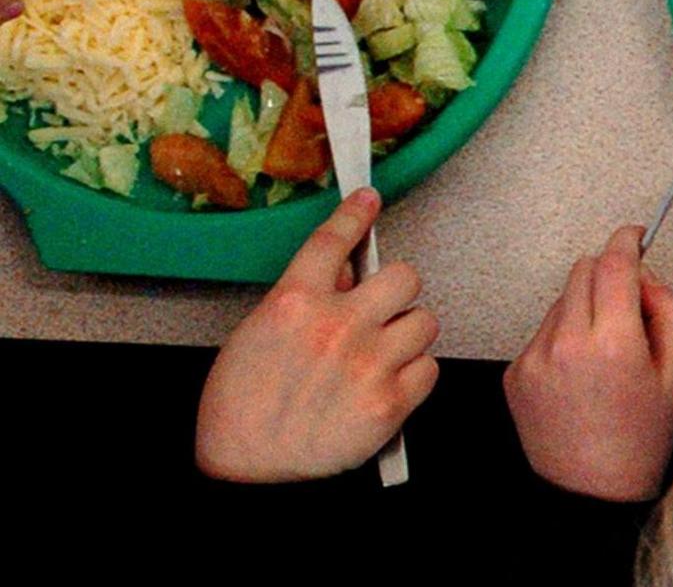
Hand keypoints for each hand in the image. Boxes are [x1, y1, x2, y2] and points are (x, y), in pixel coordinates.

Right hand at [195, 189, 439, 481]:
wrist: (246, 474)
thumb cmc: (240, 408)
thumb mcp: (256, 335)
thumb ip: (305, 297)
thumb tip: (346, 271)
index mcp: (294, 303)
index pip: (334, 240)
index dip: (356, 214)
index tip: (369, 200)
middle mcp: (336, 326)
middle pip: (404, 276)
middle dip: (396, 292)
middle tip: (382, 310)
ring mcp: (367, 363)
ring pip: (424, 321)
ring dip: (408, 335)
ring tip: (380, 356)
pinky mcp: (390, 402)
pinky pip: (430, 368)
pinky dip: (414, 376)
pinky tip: (387, 386)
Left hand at [504, 226, 672, 501]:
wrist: (591, 494)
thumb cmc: (639, 439)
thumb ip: (668, 309)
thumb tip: (645, 275)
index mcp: (614, 342)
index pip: (615, 262)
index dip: (628, 240)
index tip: (635, 235)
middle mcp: (567, 343)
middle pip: (584, 269)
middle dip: (608, 275)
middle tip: (628, 308)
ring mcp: (535, 358)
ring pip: (563, 299)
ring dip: (584, 308)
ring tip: (602, 354)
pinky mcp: (515, 373)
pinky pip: (543, 331)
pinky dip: (562, 337)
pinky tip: (578, 374)